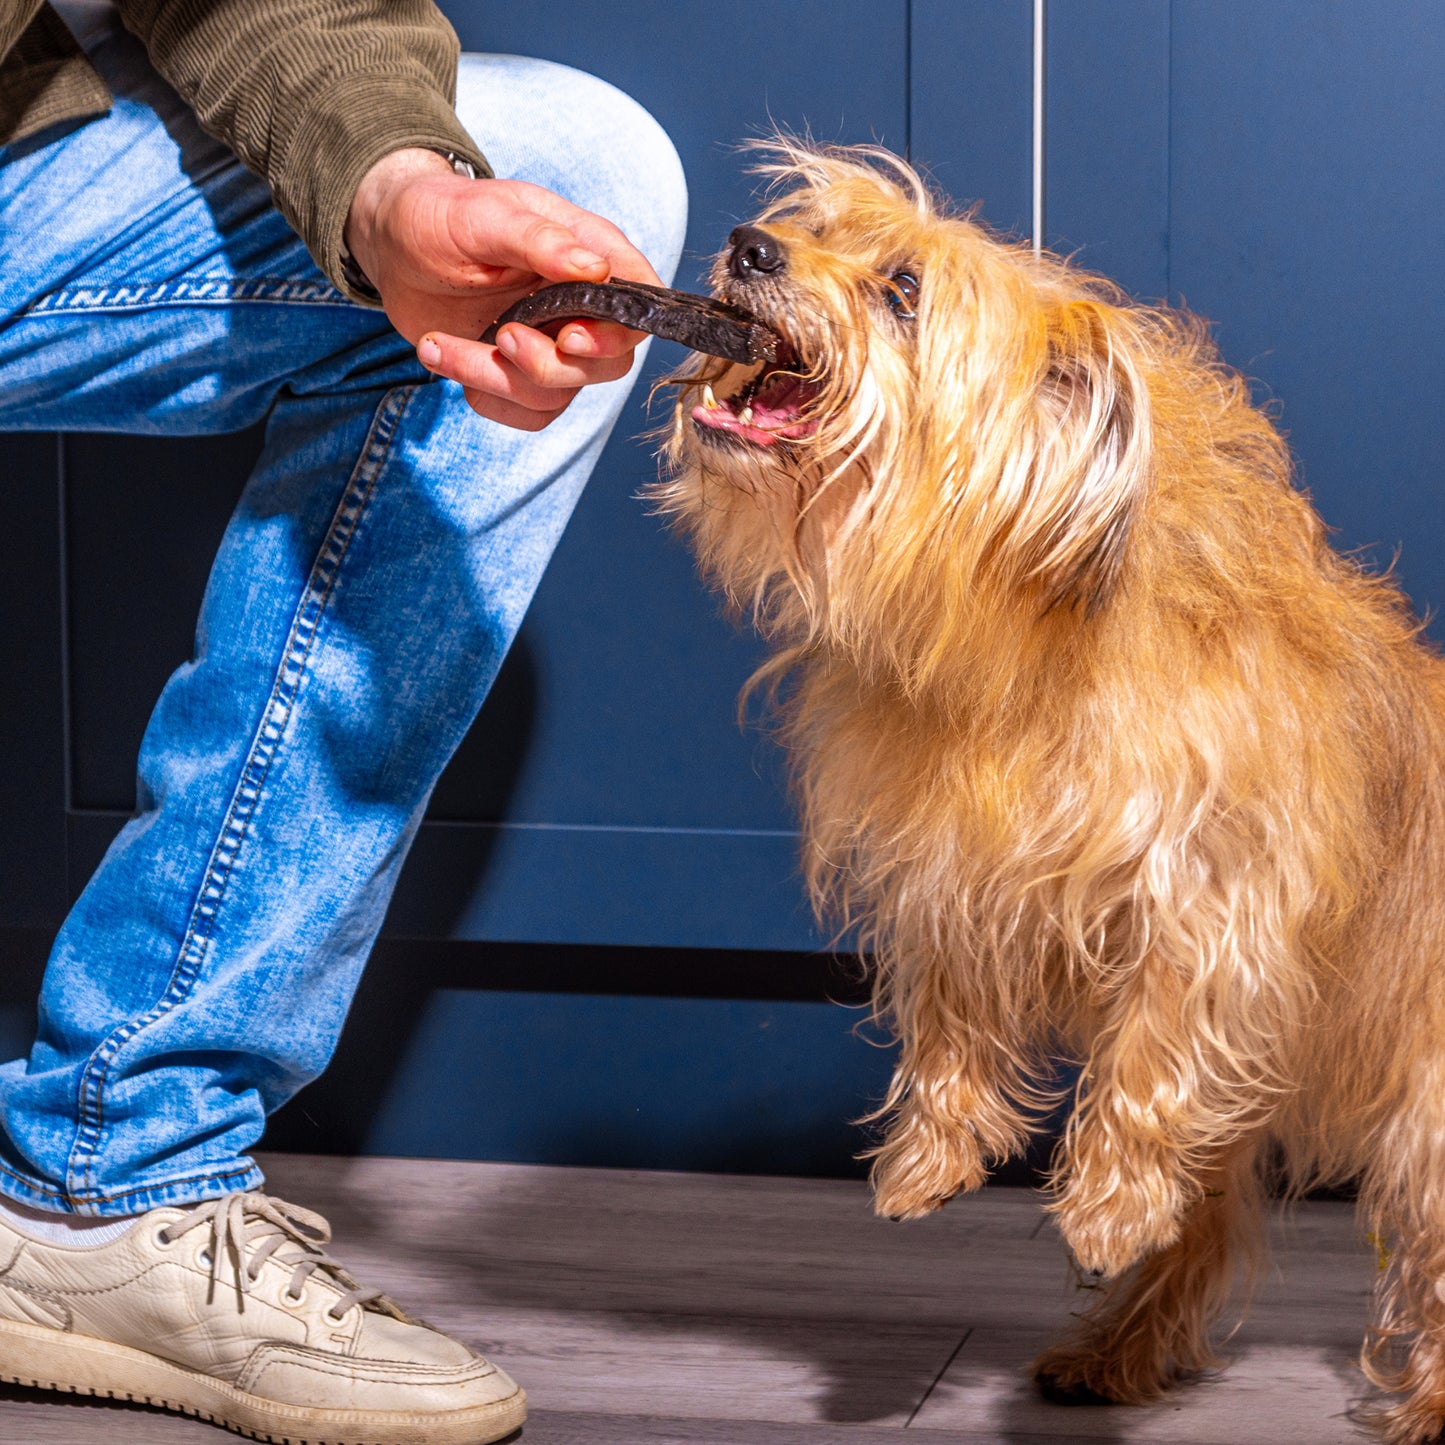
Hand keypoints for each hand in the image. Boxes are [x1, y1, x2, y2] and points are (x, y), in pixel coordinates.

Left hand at [344, 148, 660, 430]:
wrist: (393, 244)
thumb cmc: (441, 214)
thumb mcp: (486, 215)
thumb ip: (542, 241)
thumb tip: (598, 269)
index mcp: (589, 252)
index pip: (640, 300)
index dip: (617, 332)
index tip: (569, 336)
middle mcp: (582, 305)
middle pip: (608, 364)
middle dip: (550, 364)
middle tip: (504, 336)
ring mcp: (553, 343)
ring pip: (559, 394)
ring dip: (497, 380)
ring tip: (440, 345)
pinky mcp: (521, 374)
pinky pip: (528, 413)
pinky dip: (485, 399)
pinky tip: (445, 357)